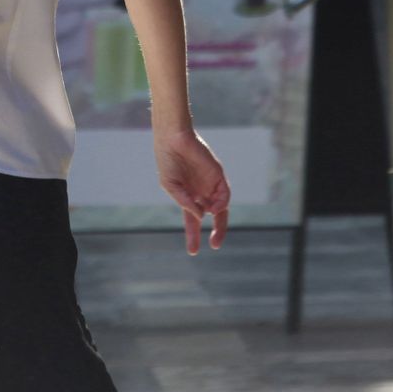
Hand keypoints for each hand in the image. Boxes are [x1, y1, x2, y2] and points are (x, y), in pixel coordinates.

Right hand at [154, 127, 230, 254]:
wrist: (174, 139)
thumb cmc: (167, 161)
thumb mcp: (170, 185)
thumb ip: (185, 202)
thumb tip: (202, 216)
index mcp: (187, 196)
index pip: (193, 220)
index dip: (193, 236)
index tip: (193, 252)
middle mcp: (201, 193)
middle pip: (214, 216)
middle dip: (217, 231)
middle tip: (214, 244)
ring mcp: (210, 185)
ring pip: (221, 208)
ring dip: (218, 215)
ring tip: (209, 211)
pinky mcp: (218, 176)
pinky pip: (225, 194)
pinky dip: (222, 203)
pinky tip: (214, 206)